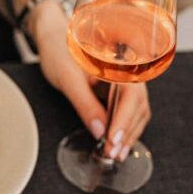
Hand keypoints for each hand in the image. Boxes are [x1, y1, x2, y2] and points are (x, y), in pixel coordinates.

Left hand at [32, 2, 150, 160]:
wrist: (54, 39)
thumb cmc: (60, 51)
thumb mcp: (67, 78)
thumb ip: (84, 103)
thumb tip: (98, 130)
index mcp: (120, 63)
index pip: (130, 96)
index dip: (123, 120)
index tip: (113, 139)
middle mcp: (128, 73)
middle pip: (138, 107)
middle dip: (126, 132)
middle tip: (113, 153)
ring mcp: (125, 83)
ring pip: (136, 112)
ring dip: (128, 135)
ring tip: (116, 154)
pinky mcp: (118, 92)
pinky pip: (127, 112)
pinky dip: (123, 129)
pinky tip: (117, 144)